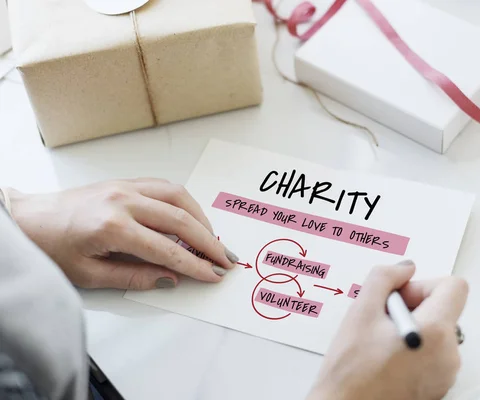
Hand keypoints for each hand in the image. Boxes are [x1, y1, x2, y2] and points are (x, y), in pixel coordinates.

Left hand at [8, 179, 237, 289]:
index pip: (167, 250)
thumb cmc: (52, 247)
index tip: (212, 275)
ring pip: (178, 197)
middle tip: (225, 259)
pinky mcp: (125, 181)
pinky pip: (165, 187)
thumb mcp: (89, 274)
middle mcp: (123, 201)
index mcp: (112, 227)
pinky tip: (191, 217)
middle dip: (208, 241)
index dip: (194, 265)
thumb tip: (169, 278)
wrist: (28, 220)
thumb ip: (134, 277)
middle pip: (180, 220)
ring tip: (211, 239)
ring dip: (201, 218)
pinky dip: (184, 202)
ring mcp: (125, 186)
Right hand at [308, 262, 467, 399]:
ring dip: (413, 327)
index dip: (424, 284)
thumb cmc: (351, 372)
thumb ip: (384, 278)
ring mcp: (445, 374)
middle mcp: (449, 355)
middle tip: (382, 320)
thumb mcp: (360, 312)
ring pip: (437, 331)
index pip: (454, 286)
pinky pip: (434, 353)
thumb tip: (404, 269)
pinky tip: (387, 357)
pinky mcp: (438, 386)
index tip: (401, 296)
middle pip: (444, 309)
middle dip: (414, 306)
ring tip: (381, 342)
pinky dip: (415, 348)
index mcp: (435, 332)